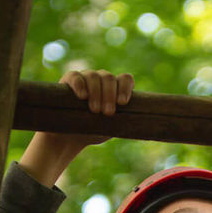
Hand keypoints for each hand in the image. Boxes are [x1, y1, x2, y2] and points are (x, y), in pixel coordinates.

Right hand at [18, 70, 134, 186]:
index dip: (126, 88)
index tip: (123, 103)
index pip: (126, 79)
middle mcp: (101, 79)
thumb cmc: (94, 131)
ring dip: (97, 93)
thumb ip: (124, 121)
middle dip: (110, 95)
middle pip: (109, 78)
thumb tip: (142, 125)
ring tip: (95, 111)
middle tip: (108, 113)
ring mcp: (85, 77)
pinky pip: (76, 76)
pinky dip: (80, 85)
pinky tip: (82, 96)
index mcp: (115, 88)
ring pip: (94, 76)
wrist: (70, 136)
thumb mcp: (112, 127)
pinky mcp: (69, 80)